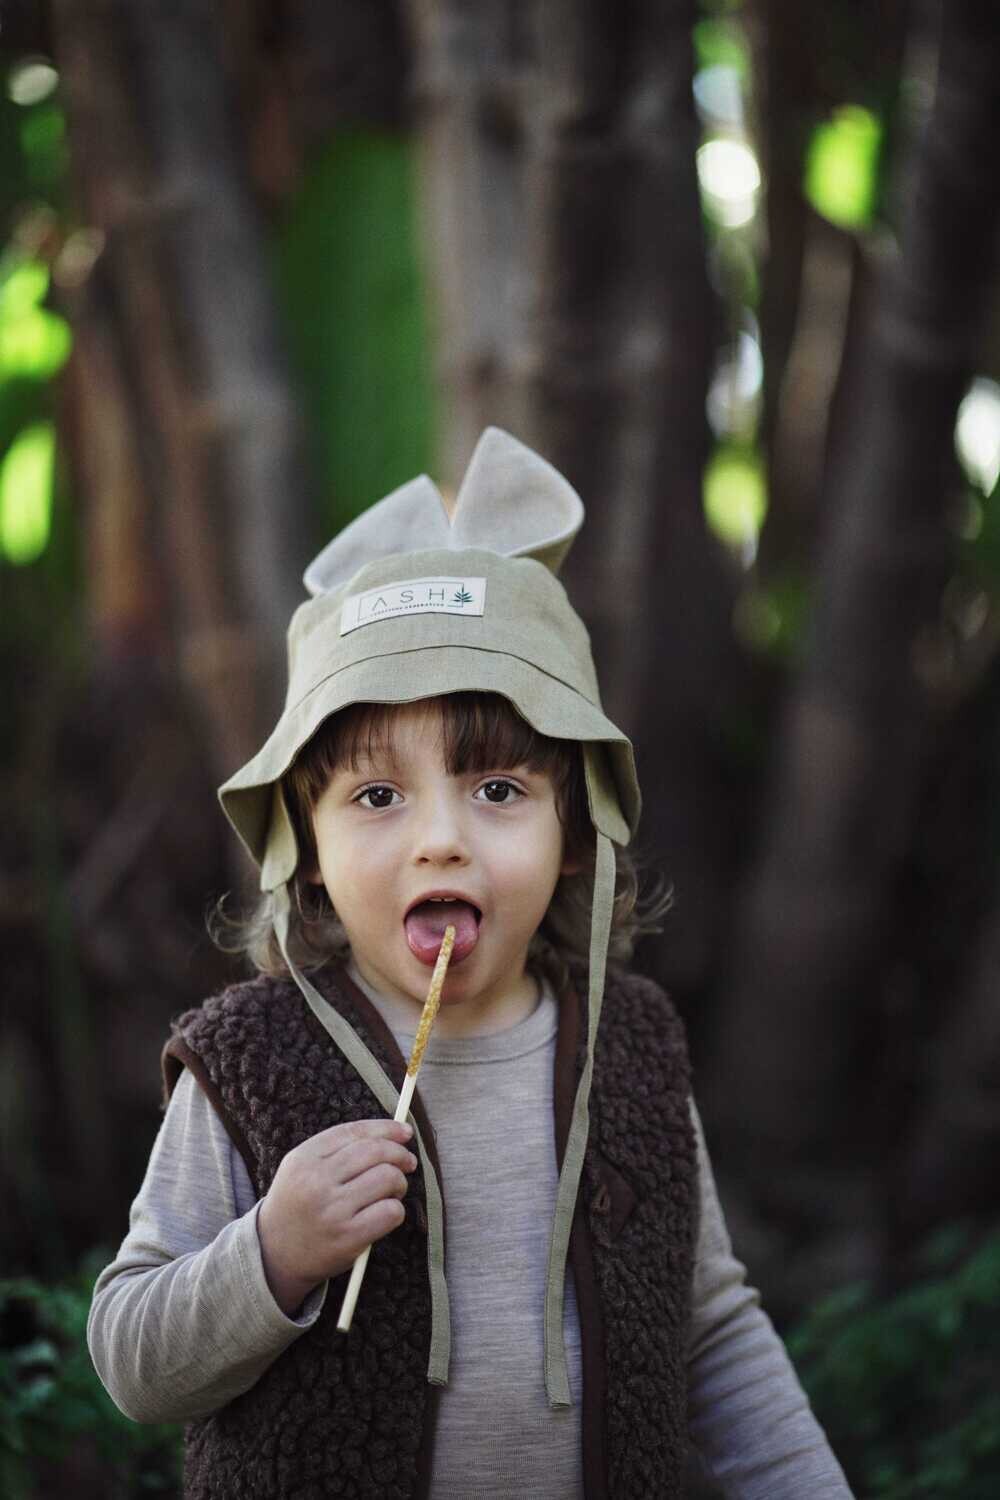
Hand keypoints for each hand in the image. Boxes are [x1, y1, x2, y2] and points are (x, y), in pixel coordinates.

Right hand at [257, 1118, 417, 1315]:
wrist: (274, 1253)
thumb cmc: (299, 1204)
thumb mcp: (302, 1167)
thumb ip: (338, 1148)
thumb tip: (394, 1133)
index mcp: (304, 1158)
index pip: (354, 1132)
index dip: (386, 1129)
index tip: (405, 1132)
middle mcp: (316, 1182)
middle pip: (375, 1152)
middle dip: (400, 1154)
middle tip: (408, 1163)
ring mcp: (332, 1210)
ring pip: (388, 1178)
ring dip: (399, 1182)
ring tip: (394, 1190)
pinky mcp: (347, 1238)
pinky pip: (390, 1211)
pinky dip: (396, 1209)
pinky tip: (387, 1212)